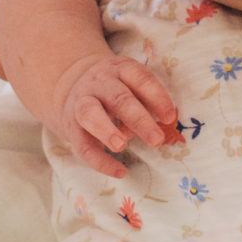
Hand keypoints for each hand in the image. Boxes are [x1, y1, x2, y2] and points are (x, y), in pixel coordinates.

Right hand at [55, 54, 177, 176]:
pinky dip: (101, 161)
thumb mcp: (131, 84)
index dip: (157, 97)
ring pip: (90, 114)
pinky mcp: (72, 127)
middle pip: (119, 98)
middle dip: (139, 120)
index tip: (170, 118)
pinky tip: (120, 172)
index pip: (141, 78)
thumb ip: (146, 102)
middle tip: (157, 140)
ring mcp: (82, 103)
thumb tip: (165, 124)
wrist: (71, 84)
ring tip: (122, 146)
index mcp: (120, 69)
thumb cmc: (115, 89)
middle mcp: (100, 83)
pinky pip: (83, 145)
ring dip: (107, 130)